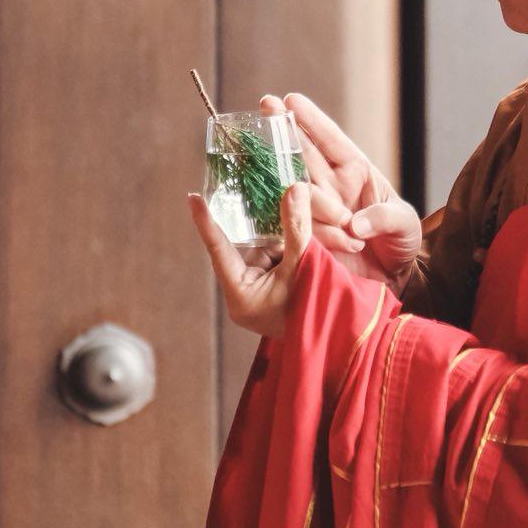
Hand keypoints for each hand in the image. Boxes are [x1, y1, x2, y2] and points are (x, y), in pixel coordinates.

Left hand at [189, 182, 311, 335]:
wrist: (335, 339)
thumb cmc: (315, 308)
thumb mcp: (304, 266)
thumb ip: (297, 228)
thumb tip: (294, 188)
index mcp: (240, 294)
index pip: (218, 249)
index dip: (206, 222)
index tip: (193, 198)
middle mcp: (242, 293)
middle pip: (247, 248)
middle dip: (265, 231)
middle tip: (272, 213)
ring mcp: (256, 292)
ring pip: (264, 251)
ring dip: (282, 243)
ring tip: (300, 250)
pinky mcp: (270, 289)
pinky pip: (275, 259)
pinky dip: (288, 251)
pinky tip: (304, 254)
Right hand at [263, 92, 421, 286]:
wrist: (394, 280)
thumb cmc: (403, 242)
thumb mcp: (405, 224)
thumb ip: (385, 218)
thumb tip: (356, 223)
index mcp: (356, 172)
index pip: (331, 141)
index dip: (311, 120)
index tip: (290, 99)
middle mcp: (331, 186)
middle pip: (302, 154)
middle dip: (284, 130)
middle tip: (266, 106)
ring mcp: (316, 210)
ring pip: (297, 192)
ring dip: (315, 204)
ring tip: (348, 225)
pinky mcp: (305, 236)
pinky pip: (296, 227)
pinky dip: (309, 231)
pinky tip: (324, 236)